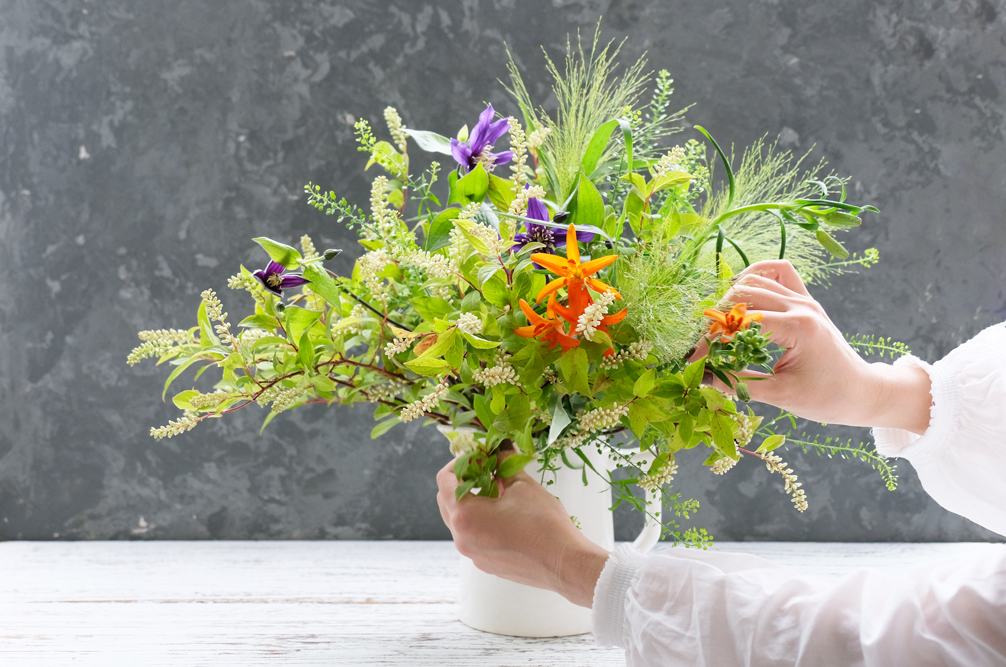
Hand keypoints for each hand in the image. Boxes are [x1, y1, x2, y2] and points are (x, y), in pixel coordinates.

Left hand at [436, 452, 609, 607]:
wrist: (564, 563)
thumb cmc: (543, 524)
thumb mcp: (522, 485)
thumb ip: (504, 464)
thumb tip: (499, 451)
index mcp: (464, 516)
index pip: (444, 480)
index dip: (459, 462)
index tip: (479, 457)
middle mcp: (462, 538)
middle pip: (447, 501)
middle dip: (462, 481)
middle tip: (485, 470)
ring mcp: (473, 554)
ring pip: (459, 521)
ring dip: (472, 501)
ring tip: (497, 490)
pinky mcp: (487, 563)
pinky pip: (473, 537)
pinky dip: (481, 521)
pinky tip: (505, 513)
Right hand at [700, 260, 930, 433]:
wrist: (862, 392)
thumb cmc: (827, 398)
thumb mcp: (781, 394)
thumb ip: (740, 382)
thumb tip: (703, 377)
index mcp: (798, 327)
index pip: (742, 322)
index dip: (713, 339)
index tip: (696, 359)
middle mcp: (800, 306)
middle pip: (743, 295)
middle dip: (717, 319)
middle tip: (704, 346)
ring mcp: (804, 299)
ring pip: (756, 280)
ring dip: (731, 300)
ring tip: (719, 327)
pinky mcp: (805, 301)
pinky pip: (779, 272)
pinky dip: (756, 277)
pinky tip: (742, 296)